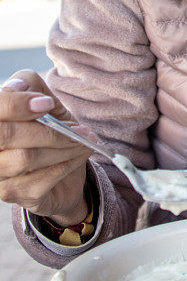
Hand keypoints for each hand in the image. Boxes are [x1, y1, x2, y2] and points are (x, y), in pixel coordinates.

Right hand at [0, 70, 93, 225]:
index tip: (46, 104)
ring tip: (84, 140)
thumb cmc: (49, 129)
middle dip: (47, 130)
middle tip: (78, 128)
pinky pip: (40, 178)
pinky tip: (81, 154)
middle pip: (6, 135)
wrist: (63, 171)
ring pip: (26, 158)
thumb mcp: (45, 102)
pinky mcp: (11, 193)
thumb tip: (17, 87)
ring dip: (63, 147)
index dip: (16, 105)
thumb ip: (31, 87)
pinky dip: (67, 163)